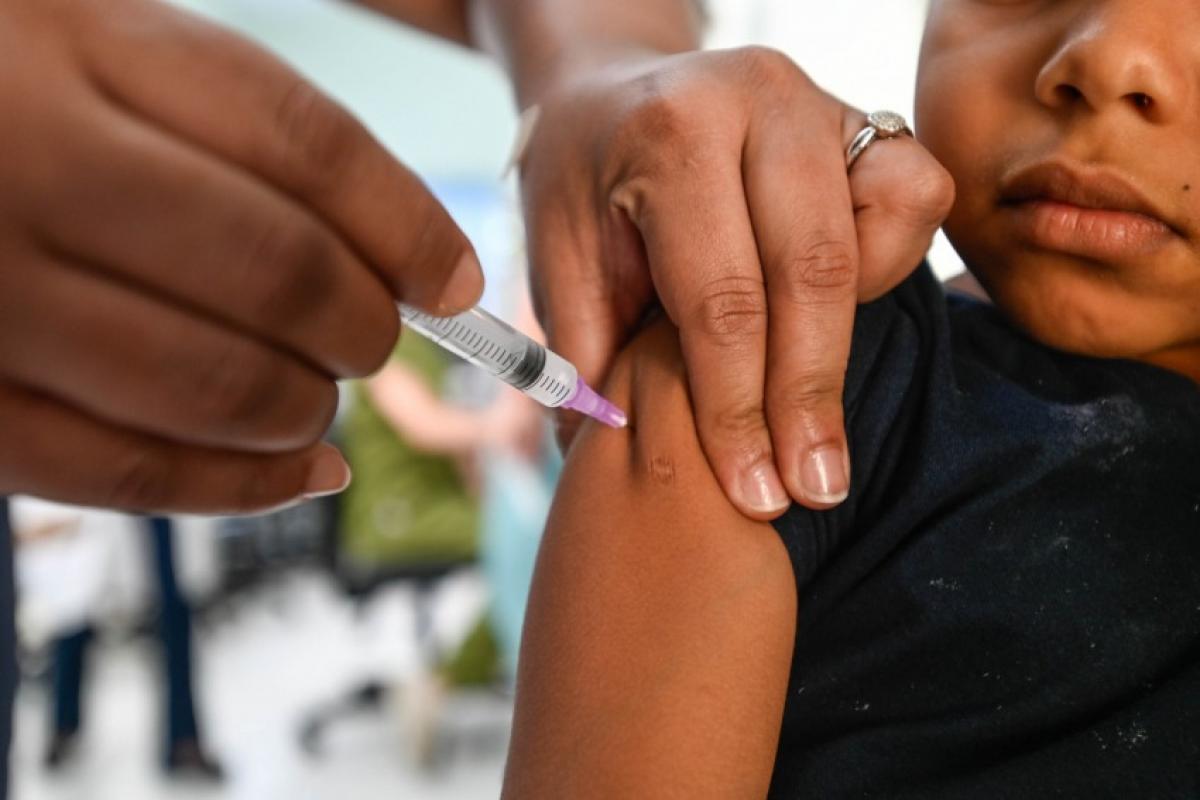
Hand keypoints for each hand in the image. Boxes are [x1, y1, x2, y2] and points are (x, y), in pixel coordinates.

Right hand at [0, 0, 481, 512]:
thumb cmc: (5, 92)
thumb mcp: (97, 40)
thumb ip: (239, 131)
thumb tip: (416, 267)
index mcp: (81, 43)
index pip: (302, 144)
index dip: (408, 228)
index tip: (456, 282)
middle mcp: (29, 164)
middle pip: (276, 271)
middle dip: (363, 326)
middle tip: (373, 338)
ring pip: (215, 386)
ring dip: (308, 410)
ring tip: (318, 398)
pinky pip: (123, 474)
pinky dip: (240, 488)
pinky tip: (304, 475)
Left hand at [517, 46, 953, 517]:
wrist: (609, 97)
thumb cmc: (583, 188)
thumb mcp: (559, 264)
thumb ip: (589, 355)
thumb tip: (606, 459)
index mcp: (669, 136)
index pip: (722, 298)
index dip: (738, 410)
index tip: (754, 493)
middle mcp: (755, 100)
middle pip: (811, 273)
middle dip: (808, 396)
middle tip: (812, 488)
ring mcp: (818, 102)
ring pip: (880, 232)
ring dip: (850, 337)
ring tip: (816, 417)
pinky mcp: (861, 119)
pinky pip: (915, 195)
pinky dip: (890, 264)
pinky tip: (834, 320)